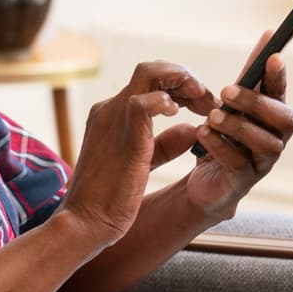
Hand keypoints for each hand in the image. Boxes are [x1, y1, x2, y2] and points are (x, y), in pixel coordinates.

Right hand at [61, 61, 215, 246]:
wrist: (84, 222)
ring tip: (203, 102)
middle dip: (185, 78)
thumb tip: (190, 129)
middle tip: (208, 100)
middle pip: (151, 70)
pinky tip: (179, 114)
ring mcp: (113, 118)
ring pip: (149, 74)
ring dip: (183, 82)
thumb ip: (164, 144)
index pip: (149, 81)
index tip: (202, 105)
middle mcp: (110, 108)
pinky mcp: (122, 136)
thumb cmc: (109, 199)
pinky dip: (166, 101)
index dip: (180, 87)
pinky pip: (143, 102)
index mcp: (111, 114)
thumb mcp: (141, 163)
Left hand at [185, 37, 292, 217]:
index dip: (280, 76)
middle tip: (226, 90)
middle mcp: (277, 138)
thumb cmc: (226, 136)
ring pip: (264, 142)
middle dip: (256, 102)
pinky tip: (203, 134)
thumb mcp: (235, 102)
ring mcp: (263, 161)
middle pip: (284, 119)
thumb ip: (250, 74)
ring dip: (237, 125)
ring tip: (212, 116)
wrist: (208, 180)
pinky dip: (220, 146)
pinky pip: (239, 162)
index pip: (283, 93)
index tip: (273, 57)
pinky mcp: (244, 180)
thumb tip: (267, 35)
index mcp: (274, 116)